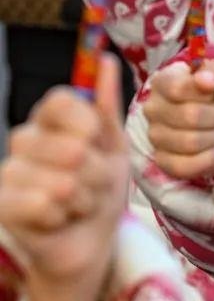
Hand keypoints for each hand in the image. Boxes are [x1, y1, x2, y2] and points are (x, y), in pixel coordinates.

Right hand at [0, 54, 127, 284]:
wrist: (92, 241)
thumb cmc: (103, 189)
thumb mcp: (115, 146)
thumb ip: (107, 105)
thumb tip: (104, 59)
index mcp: (50, 121)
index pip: (61, 102)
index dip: (87, 125)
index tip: (96, 143)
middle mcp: (24, 140)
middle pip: (73, 148)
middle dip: (98, 174)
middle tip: (92, 184)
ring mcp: (9, 172)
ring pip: (63, 182)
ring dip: (85, 199)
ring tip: (78, 203)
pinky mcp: (2, 205)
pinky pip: (43, 205)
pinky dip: (64, 216)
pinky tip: (59, 218)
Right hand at [144, 59, 213, 179]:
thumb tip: (202, 79)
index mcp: (164, 81)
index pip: (178, 88)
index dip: (205, 94)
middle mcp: (153, 107)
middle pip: (188, 116)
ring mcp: (155, 136)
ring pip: (188, 143)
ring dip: (213, 138)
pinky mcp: (162, 162)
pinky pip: (183, 166)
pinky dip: (208, 160)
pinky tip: (213, 151)